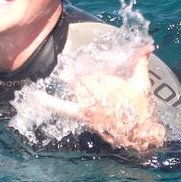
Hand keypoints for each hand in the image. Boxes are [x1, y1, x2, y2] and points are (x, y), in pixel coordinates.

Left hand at [31, 44, 166, 151]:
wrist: (138, 134)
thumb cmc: (141, 109)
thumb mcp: (143, 84)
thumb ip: (141, 64)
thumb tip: (146, 47)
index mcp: (110, 84)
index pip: (95, 68)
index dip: (97, 65)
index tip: (101, 64)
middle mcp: (95, 94)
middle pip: (84, 77)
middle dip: (87, 72)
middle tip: (92, 71)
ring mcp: (87, 105)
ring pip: (76, 87)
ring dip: (79, 83)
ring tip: (88, 85)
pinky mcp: (82, 115)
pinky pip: (61, 108)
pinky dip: (47, 102)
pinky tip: (34, 95)